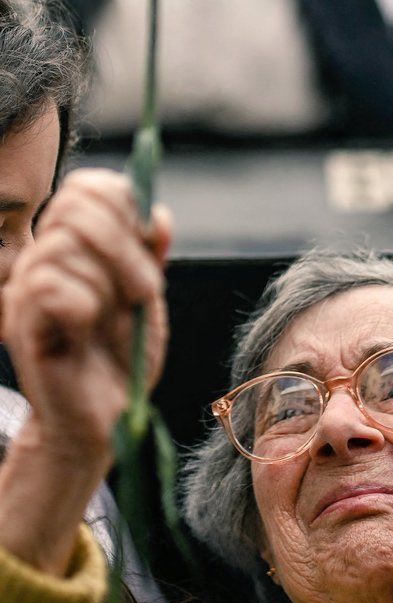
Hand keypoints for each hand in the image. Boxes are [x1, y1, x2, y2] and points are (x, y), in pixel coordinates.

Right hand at [0, 168, 170, 460]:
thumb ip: (150, 252)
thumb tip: (158, 212)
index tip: (152, 245)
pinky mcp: (23, 322)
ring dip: (110, 280)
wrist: (107, 416)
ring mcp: (28, 287)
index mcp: (75, 243)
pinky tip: (86, 329)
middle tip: (144, 290)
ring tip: (118, 315)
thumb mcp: (146, 296)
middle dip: (125, 246)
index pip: (91, 186)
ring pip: (65, 245)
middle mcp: (46, 257)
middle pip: (77, 205)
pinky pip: (51, 287)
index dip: (128, 206)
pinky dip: (84, 305)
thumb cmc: (123, 355)